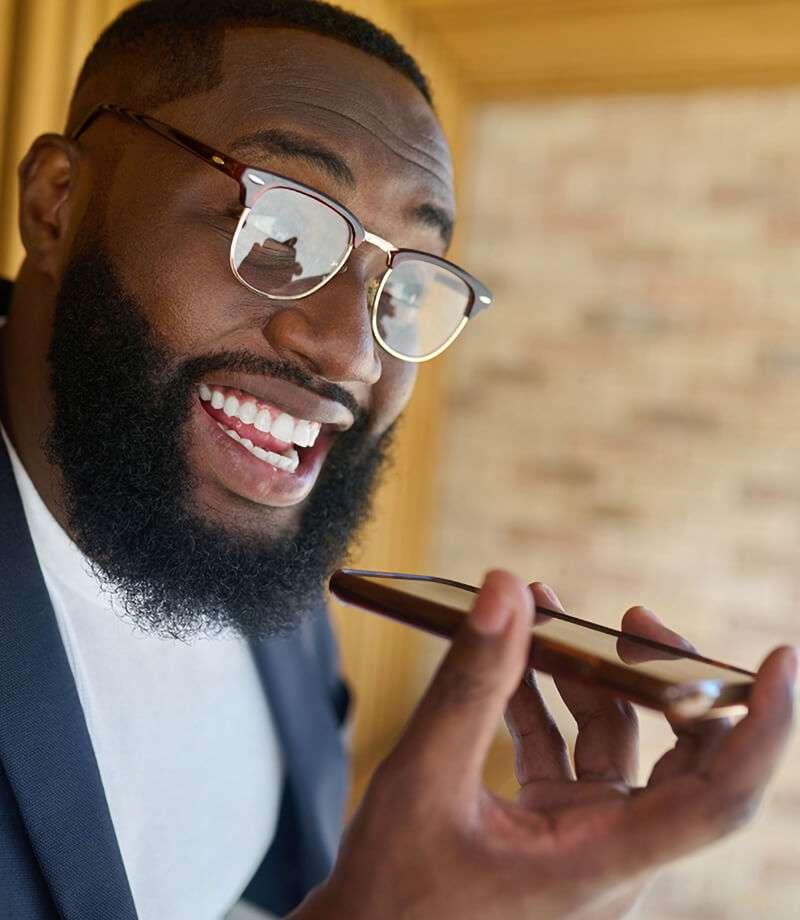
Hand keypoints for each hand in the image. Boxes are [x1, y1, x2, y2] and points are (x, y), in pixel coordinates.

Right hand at [296, 571, 795, 919]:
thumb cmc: (396, 894)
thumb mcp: (424, 778)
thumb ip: (470, 684)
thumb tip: (507, 590)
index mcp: (603, 863)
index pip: (718, 799)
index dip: (762, 730)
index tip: (781, 659)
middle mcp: (612, 853)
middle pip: (684, 759)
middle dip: (663, 679)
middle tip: (630, 618)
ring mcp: (585, 839)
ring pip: (619, 743)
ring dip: (588, 675)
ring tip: (542, 609)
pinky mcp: (555, 827)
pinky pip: (570, 750)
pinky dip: (548, 699)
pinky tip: (514, 657)